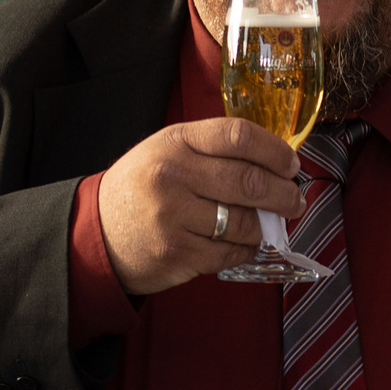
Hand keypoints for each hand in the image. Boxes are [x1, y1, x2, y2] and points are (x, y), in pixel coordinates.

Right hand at [97, 118, 304, 296]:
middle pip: (249, 180)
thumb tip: (272, 164)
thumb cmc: (141, 189)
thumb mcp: (166, 151)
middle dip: (283, 194)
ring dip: (264, 226)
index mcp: (174, 141)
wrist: (96, 233)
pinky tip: (244, 244)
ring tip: (267, 224)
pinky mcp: (177, 253)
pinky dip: (246, 250)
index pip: (238, 136)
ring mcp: (173, 216)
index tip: (290, 164)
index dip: (274, 150)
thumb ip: (211, 151)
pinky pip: (230, 253)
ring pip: (244, 221)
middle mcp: (173, 175)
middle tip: (294, 200)